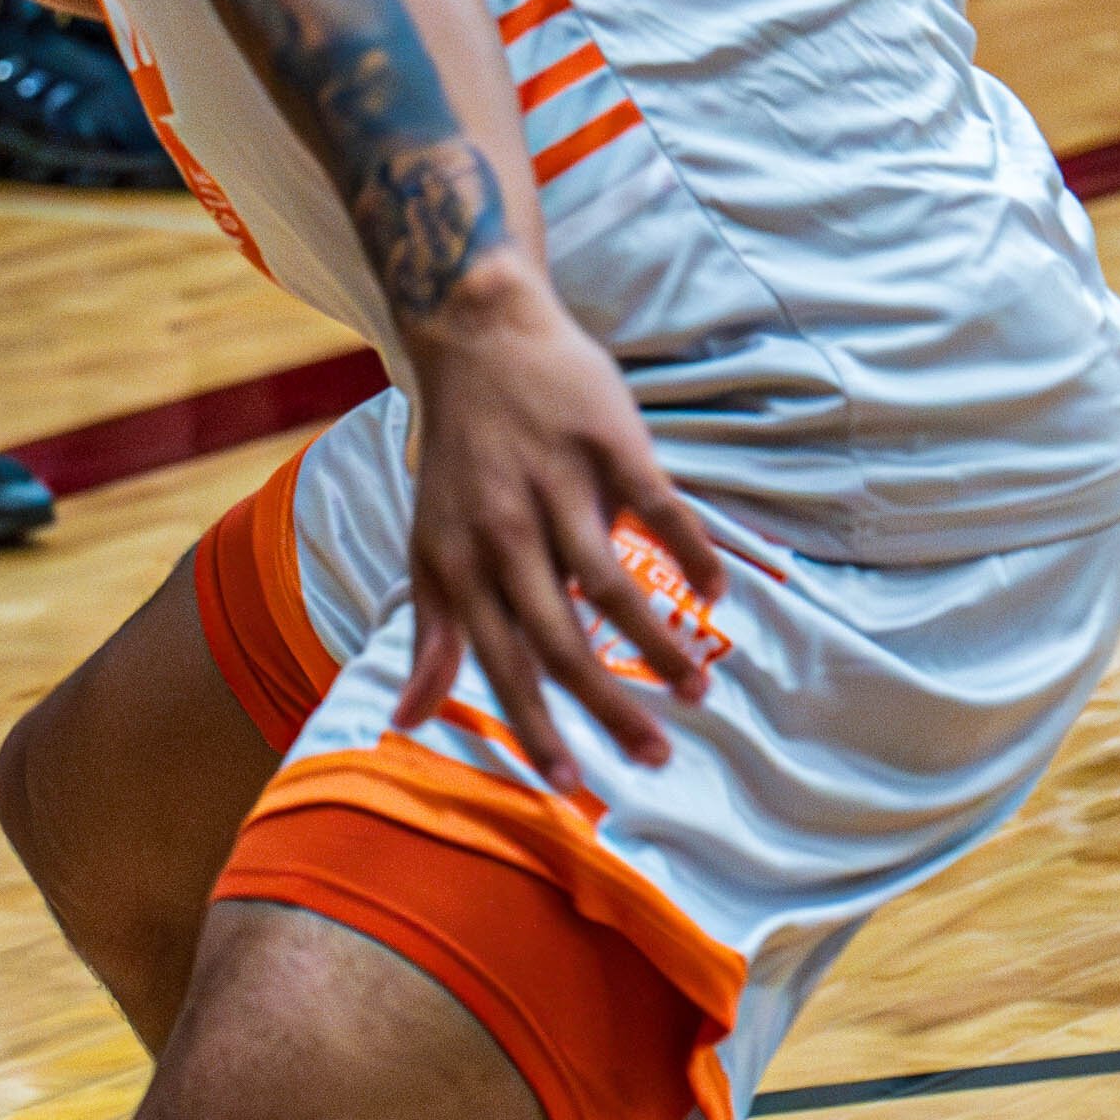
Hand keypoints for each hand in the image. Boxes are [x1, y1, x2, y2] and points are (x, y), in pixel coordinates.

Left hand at [401, 265, 722, 797]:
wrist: (477, 336)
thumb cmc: (456, 457)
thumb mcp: (427, 545)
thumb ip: (430, 634)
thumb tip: (406, 720)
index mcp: (460, 563)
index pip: (499, 663)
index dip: (533, 725)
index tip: (570, 782)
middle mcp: (506, 532)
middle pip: (561, 637)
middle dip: (609, 705)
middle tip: (658, 757)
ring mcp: (559, 485)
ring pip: (613, 582)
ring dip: (659, 643)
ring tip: (699, 690)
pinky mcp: (607, 443)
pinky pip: (657, 506)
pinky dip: (689, 552)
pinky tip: (714, 594)